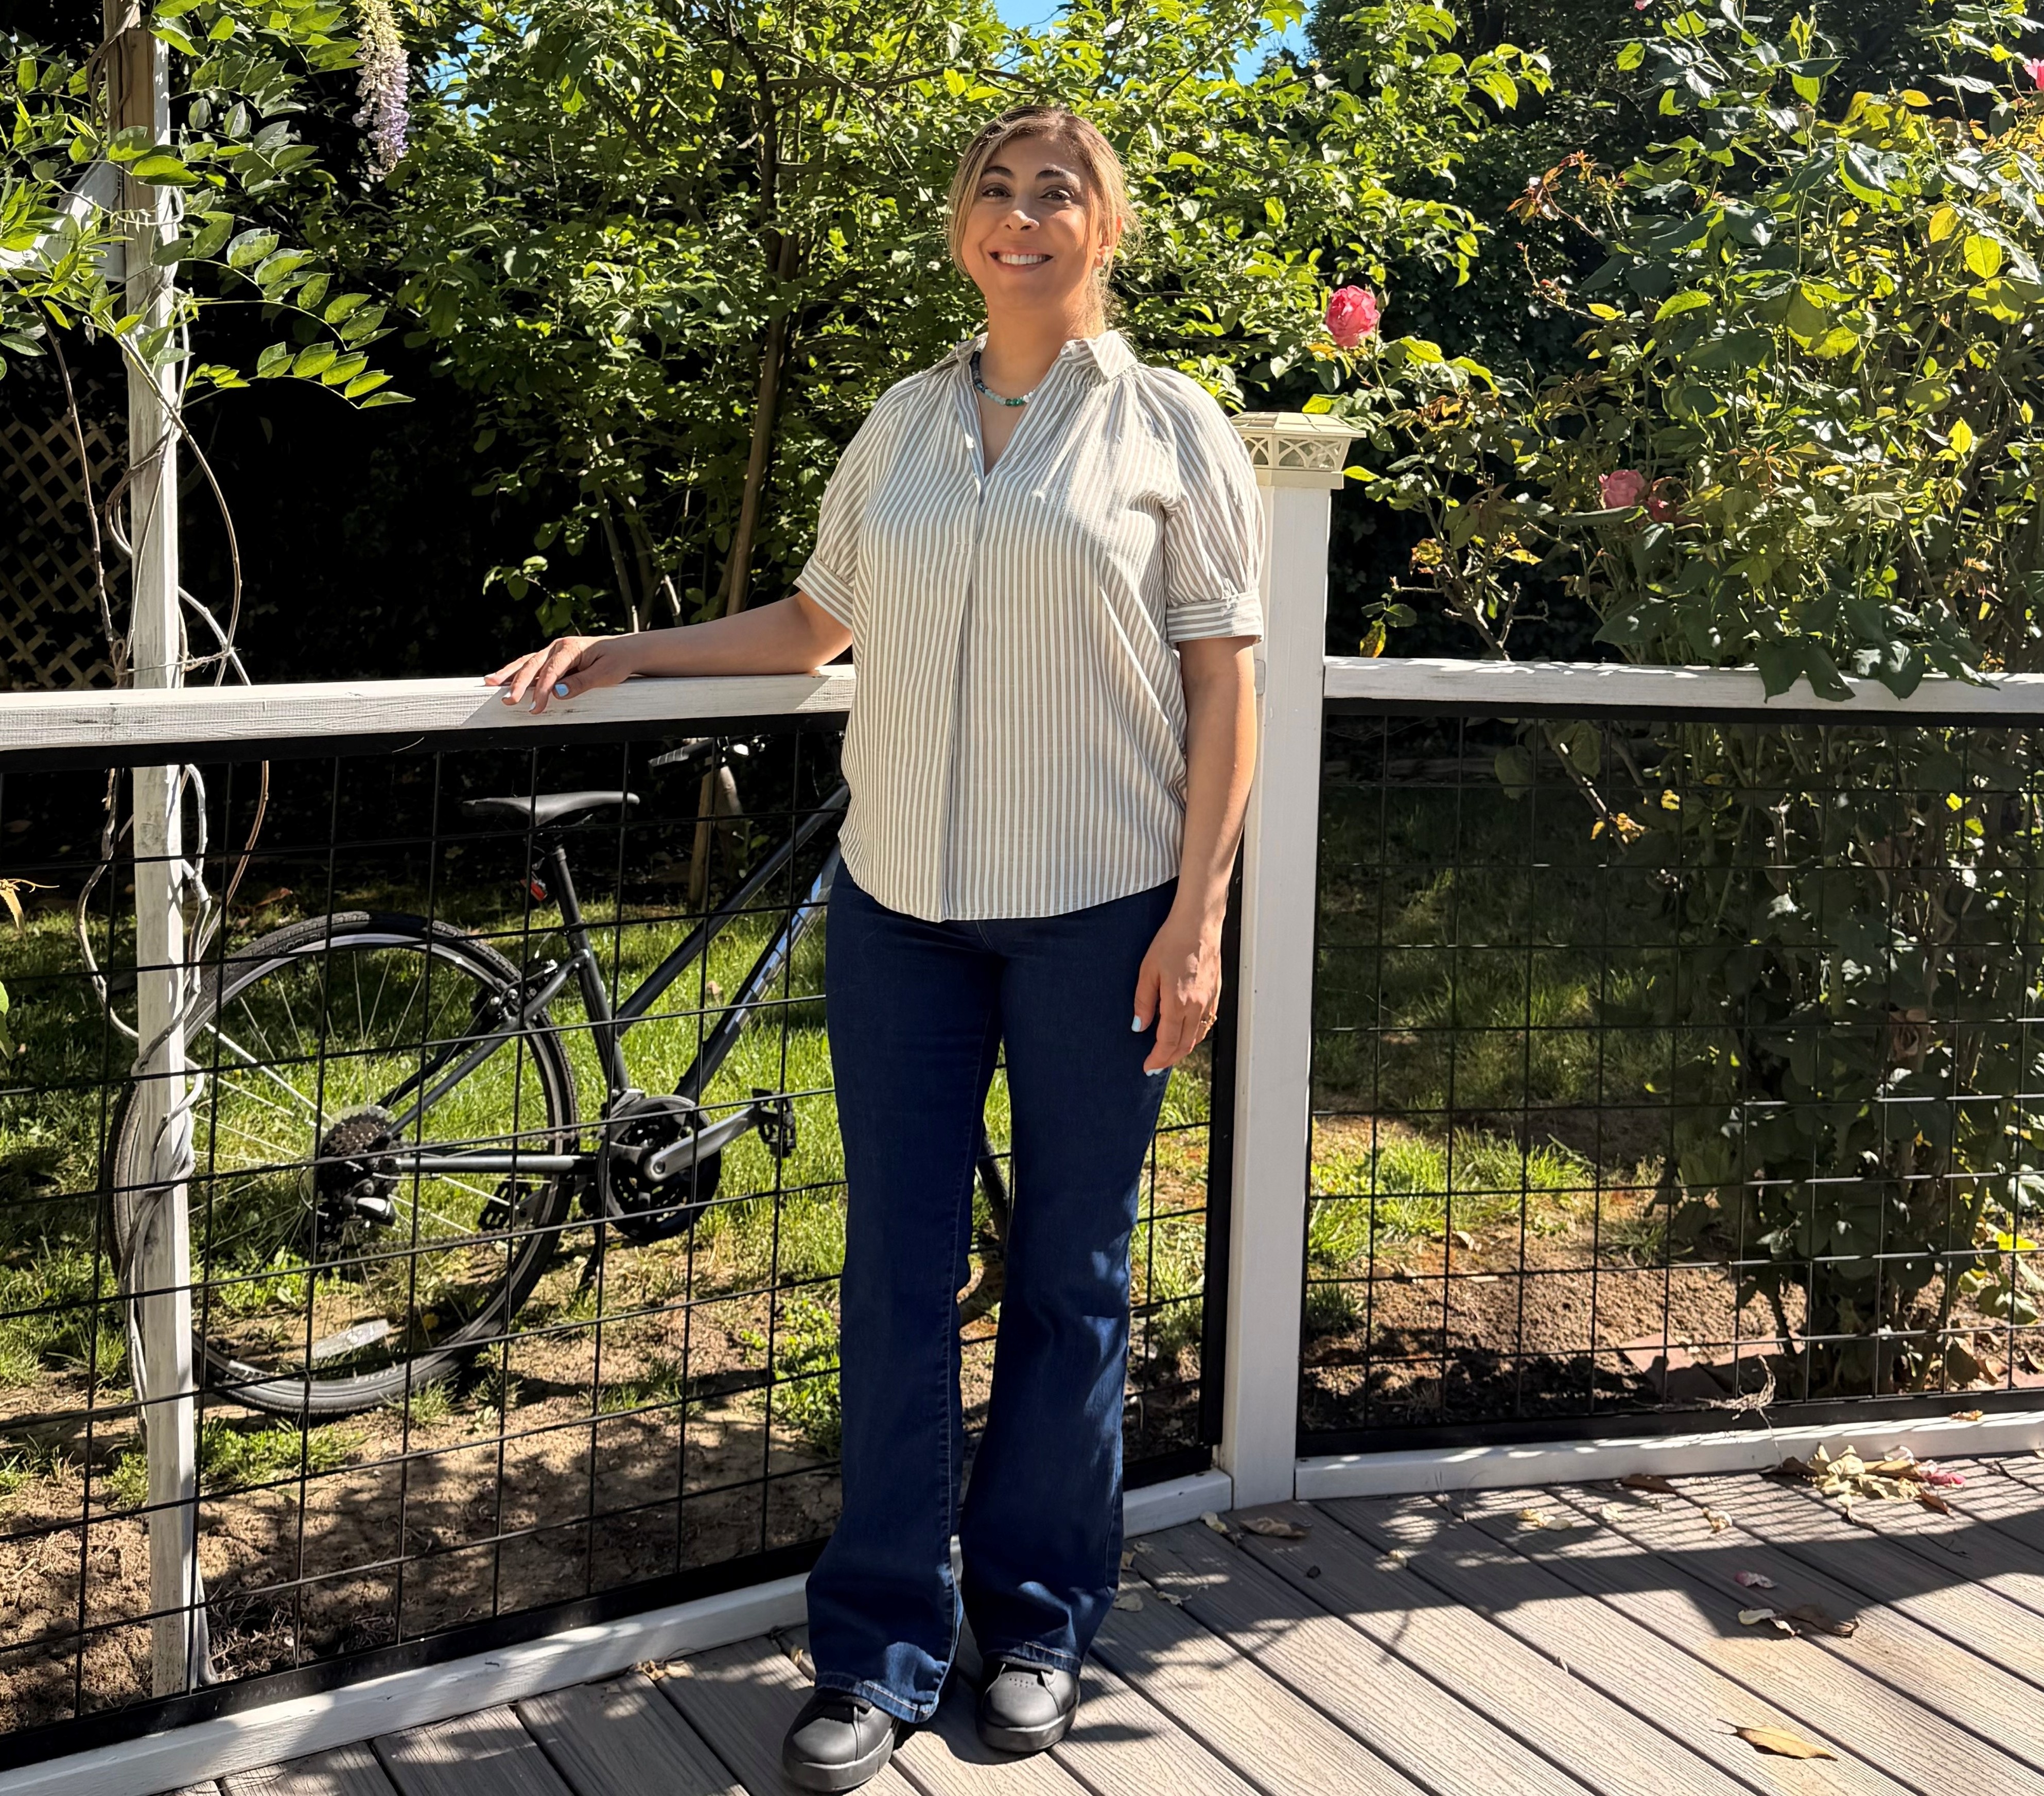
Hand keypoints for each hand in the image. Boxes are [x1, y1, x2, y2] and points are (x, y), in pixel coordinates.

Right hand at [483, 634, 636, 714]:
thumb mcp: (606, 674)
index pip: (551, 671)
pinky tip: (501, 679)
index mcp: (571, 648)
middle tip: (508, 700)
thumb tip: (557, 693)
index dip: (542, 690)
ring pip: (527, 662)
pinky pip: (531, 665)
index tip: (536, 707)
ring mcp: (553, 651)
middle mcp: (558, 647)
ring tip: (489, 683)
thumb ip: (581, 683)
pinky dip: (516, 672)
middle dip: (518, 683)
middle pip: (533, 664)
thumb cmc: (618, 662)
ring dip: (509, 674)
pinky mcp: (552, 659)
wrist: (626, 651)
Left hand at [1132, 903, 1222, 1074]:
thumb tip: (1139, 1027)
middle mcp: (1197, 1005)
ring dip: (1183, 1049)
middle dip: (1169, 1059)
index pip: (1168, 1041)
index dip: (1157, 1058)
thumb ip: (1143, 1002)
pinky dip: (1196, 1035)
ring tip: (1168, 1054)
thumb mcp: (1147, 971)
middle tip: (1155, 1066)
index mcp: (1178, 1001)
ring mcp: (1209, 1000)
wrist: (1198, 924)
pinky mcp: (1215, 993)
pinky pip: (1207, 1023)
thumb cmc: (1171, 942)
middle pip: (1184, 1044)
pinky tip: (1187, 1035)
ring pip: (1197, 1036)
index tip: (1148, 1066)